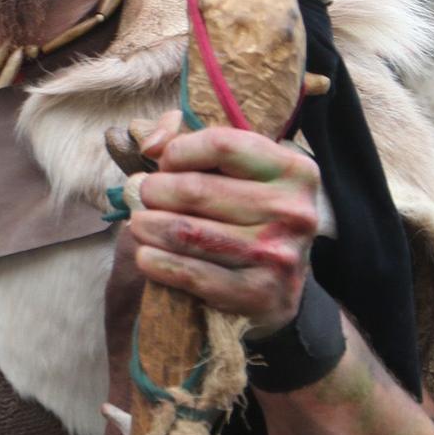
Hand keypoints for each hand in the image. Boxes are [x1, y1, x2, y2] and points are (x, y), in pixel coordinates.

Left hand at [122, 114, 320, 337]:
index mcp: (293, 170)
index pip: (221, 144)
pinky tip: (146, 255)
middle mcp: (293, 211)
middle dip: (152, 191)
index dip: (177, 152)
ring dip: (146, 226)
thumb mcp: (232, 172)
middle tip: (142, 196)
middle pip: (194, 190)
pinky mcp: (259, 294)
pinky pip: (188, 272)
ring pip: (184, 231)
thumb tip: (151, 142)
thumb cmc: (243, 217)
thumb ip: (188, 140)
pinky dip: (154, 261)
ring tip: (140, 224)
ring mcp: (278, 255)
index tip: (164, 164)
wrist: (274, 291)